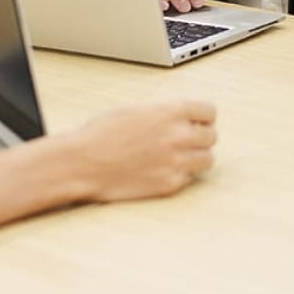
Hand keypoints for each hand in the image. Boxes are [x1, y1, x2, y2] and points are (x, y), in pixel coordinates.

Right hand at [57, 99, 217, 201]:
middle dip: (200, 137)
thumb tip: (185, 117)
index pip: (209, 111)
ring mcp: (175, 161)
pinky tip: (165, 170)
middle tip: (187, 141)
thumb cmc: (101, 134)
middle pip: (211, 136)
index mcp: (170, 111)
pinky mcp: (169, 184)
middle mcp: (177, 135)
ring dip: (197, 157)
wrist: (82, 163)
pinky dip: (182, 174)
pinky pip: (190, 178)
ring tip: (180, 157)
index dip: (203, 116)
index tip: (199, 121)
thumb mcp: (135, 110)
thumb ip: (165, 112)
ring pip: (207, 159)